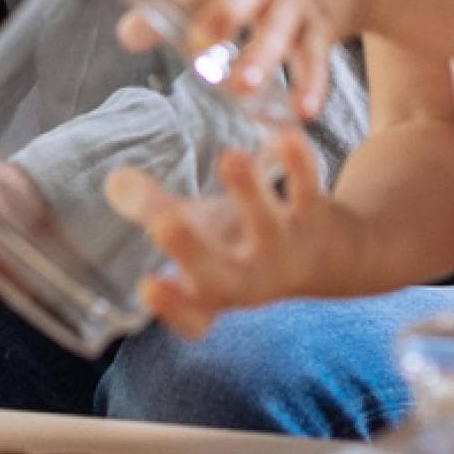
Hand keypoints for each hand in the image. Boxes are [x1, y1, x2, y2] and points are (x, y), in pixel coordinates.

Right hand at [102, 130, 343, 338]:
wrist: (339, 257)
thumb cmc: (247, 242)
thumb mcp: (201, 232)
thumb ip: (154, 209)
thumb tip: (115, 181)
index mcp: (218, 291)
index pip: (193, 317)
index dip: (172, 306)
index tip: (148, 285)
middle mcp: (253, 280)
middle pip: (222, 279)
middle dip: (191, 250)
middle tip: (162, 222)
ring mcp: (289, 254)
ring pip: (269, 229)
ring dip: (251, 194)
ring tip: (230, 157)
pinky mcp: (319, 222)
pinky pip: (310, 193)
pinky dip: (300, 166)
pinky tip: (286, 136)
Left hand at [121, 0, 377, 118]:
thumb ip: (168, 5)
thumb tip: (126, 35)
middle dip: (220, 15)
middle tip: (197, 42)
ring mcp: (291, 2)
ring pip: (277, 30)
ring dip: (260, 58)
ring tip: (243, 88)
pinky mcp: (320, 29)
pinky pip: (315, 59)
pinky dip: (311, 86)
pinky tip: (302, 112)